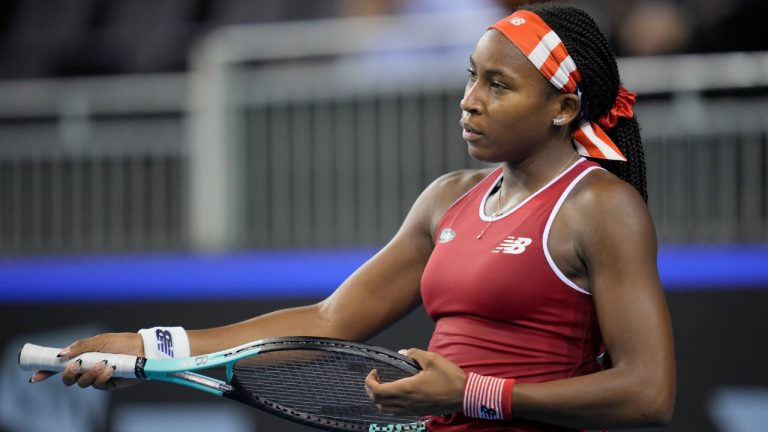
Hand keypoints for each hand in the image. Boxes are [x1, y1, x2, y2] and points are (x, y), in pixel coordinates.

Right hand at [29, 332, 143, 390]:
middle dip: (68, 374)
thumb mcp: (99, 340)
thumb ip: (80, 346)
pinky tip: (111, 369)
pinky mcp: (107, 384)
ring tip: (104, 363)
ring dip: (90, 374)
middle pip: (67, 378)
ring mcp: (96, 376)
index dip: (47, 371)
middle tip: (77, 365)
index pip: (60, 365)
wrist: (142, 350)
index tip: (36, 376)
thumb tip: (61, 354)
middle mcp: (87, 367)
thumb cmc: (122, 342)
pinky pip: (97, 385)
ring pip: (81, 382)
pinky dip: (102, 377)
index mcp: (82, 355)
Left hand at [365, 348, 465, 415]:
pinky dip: (391, 402)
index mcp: (406, 389)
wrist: (465, 395)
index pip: (377, 391)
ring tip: (385, 385)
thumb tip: (402, 353)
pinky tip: (399, 391)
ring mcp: (412, 410)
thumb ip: (414, 354)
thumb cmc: (449, 378)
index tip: (375, 371)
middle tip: (376, 377)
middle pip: (378, 402)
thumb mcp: (432, 359)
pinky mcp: (418, 412)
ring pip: (386, 409)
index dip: (369, 381)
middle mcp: (406, 403)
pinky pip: (397, 411)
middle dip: (371, 389)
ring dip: (380, 398)